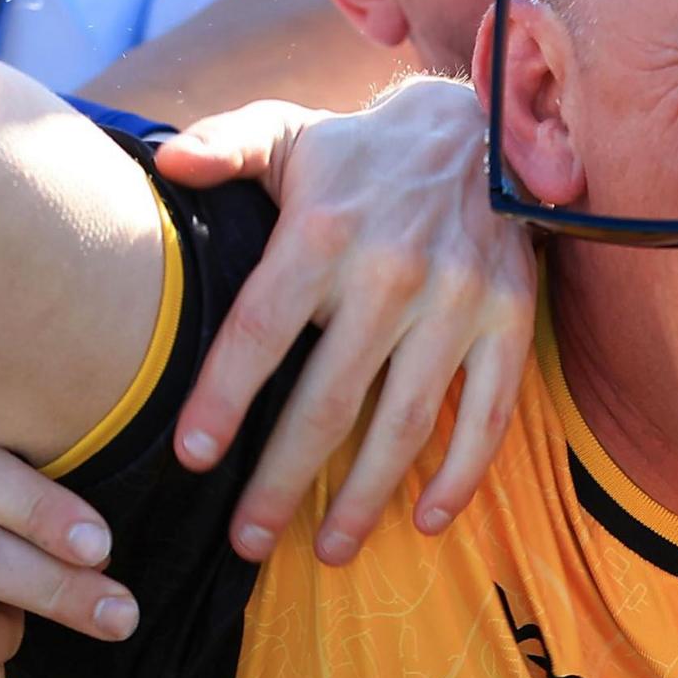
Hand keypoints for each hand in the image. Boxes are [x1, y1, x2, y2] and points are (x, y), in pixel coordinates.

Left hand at [156, 80, 536, 562]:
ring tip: (330, 550)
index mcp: (322, 233)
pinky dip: (461, 474)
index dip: (223, 400)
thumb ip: (223, 146)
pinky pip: (489, 412)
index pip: (259, 332)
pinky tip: (427, 519)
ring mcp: (456, 302)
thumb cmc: (362, 150)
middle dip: (282, 480)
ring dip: (366, 496)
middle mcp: (391, 273)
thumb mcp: (286, 131)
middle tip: (248, 541)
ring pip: (405, 422)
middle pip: (327, 400)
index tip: (193, 459)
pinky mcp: (509, 320)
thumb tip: (168, 167)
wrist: (484, 127)